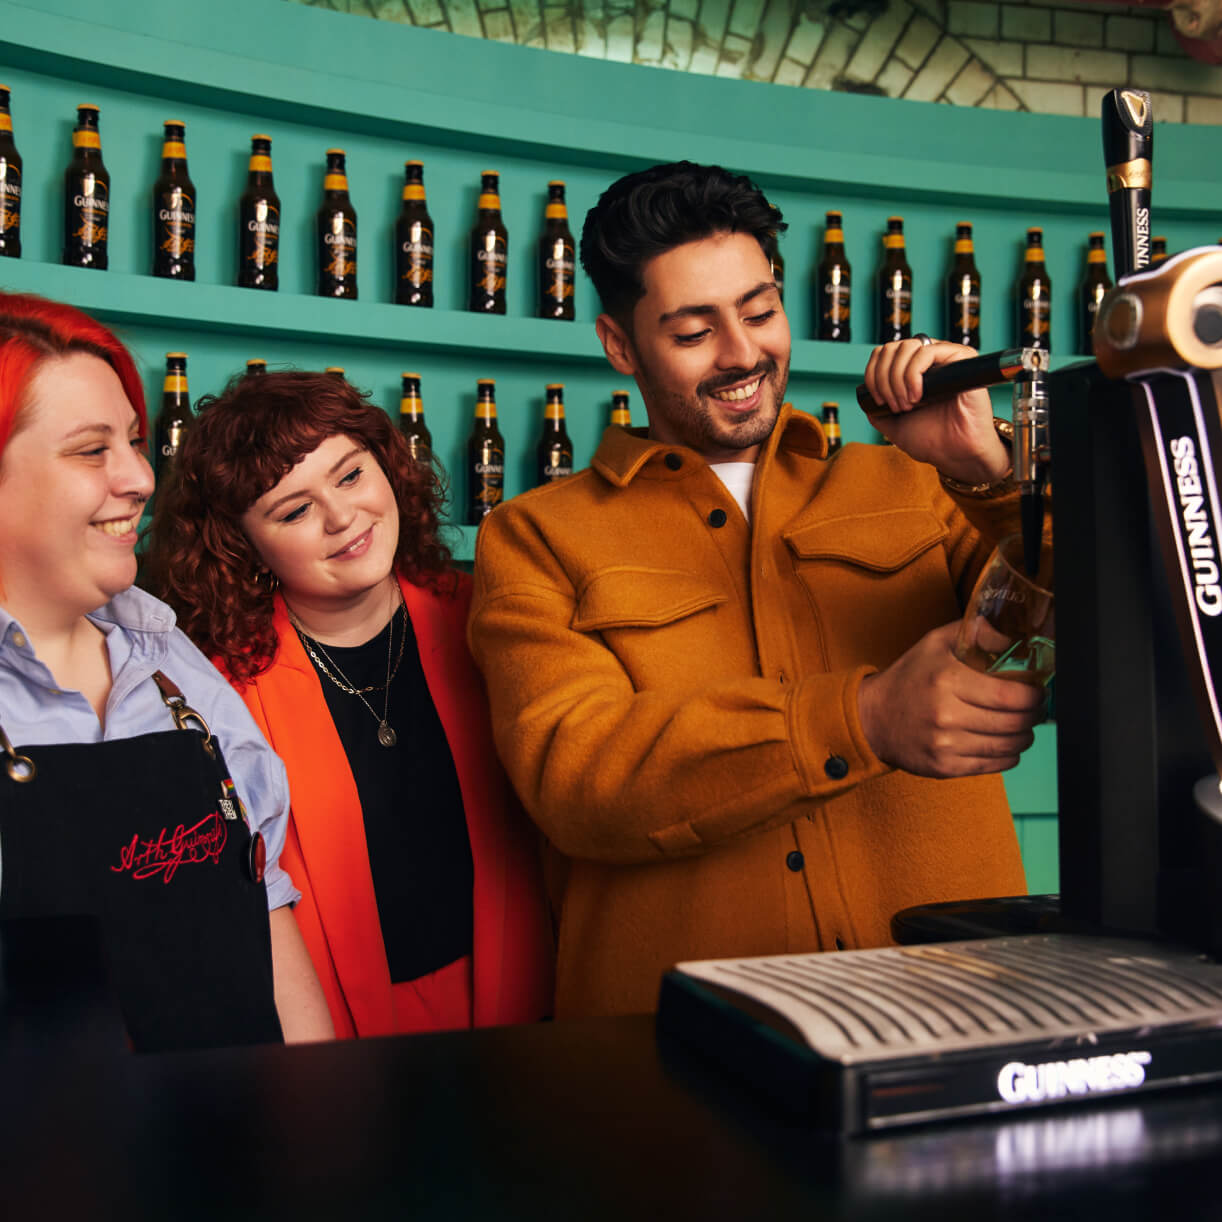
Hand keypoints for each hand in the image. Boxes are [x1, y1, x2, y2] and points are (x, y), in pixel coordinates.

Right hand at [857, 622, 1044, 777]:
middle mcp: (946, 715)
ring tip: (1021, 726)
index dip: (1034, 696)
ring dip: (1024, 737)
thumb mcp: (936, 643)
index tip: (1038, 692)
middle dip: (1034, 716)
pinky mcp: (944, 767)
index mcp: (947, 680)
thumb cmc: (909, 677)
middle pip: (1014, 723)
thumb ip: (976, 633)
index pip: (1010, 695)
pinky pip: (994, 766)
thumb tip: (1015, 639)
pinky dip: (1008, 755)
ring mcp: (946, 745)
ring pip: (1008, 747)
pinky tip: (1004, 743)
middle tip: (1034, 709)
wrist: (873, 717)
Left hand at [862, 337, 1009, 485]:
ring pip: (907, 347)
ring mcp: (945, 357)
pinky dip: (913, 374)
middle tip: (894, 406)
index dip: (873, 374)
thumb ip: (877, 412)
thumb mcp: (894, 426)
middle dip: (884, 379)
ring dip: (897, 379)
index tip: (878, 401)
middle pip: (891, 348)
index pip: (883, 353)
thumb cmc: (932, 440)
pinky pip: (927, 351)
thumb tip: (864, 397)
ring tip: (907, 404)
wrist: (956, 453)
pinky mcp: (961, 358)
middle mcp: (929, 359)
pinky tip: (917, 396)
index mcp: (914, 370)